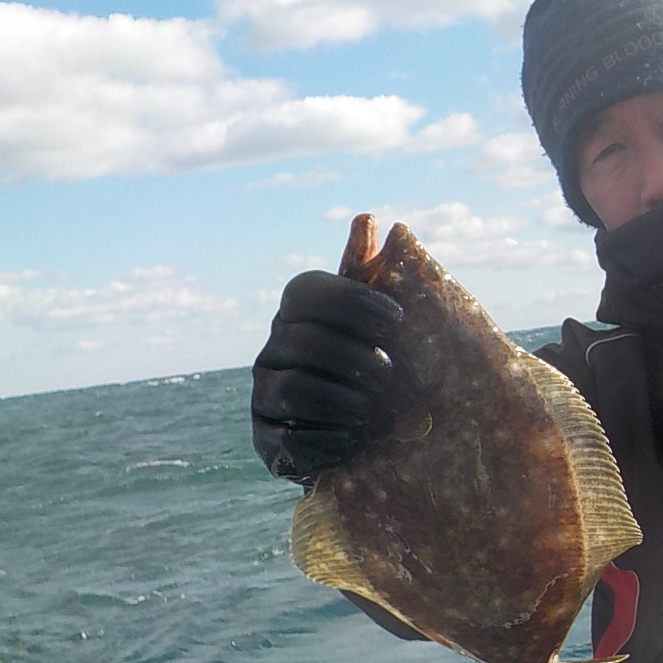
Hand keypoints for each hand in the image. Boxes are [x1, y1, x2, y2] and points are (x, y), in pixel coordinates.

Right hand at [251, 271, 403, 478]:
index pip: (306, 290)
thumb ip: (374, 278)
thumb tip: (367, 219)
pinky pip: (285, 439)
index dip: (350, 301)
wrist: (372, 440)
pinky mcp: (267, 441)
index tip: (397, 320)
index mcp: (300, 316)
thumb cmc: (382, 371)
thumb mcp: (386, 329)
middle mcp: (275, 350)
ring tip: (372, 412)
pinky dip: (323, 441)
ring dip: (339, 400)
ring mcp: (265, 394)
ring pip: (292, 388)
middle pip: (302, 340)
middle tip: (389, 374)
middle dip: (352, 357)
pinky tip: (352, 442)